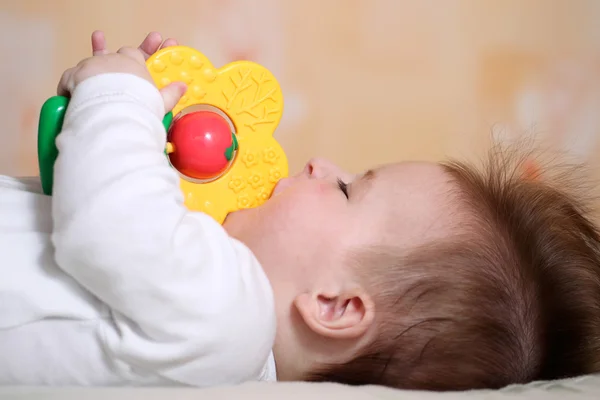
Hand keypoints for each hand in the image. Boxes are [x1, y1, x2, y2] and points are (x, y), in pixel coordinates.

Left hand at [57, 31, 185, 112]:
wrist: (112, 113)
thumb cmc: (139, 107)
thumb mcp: (159, 102)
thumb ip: (170, 93)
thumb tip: (182, 87)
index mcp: (133, 63)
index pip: (139, 55)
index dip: (148, 52)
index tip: (159, 43)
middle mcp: (112, 60)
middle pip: (120, 52)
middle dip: (129, 46)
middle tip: (143, 38)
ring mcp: (91, 66)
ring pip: (95, 59)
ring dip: (98, 48)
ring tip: (99, 36)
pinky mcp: (73, 77)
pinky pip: (72, 75)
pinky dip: (72, 80)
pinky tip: (70, 87)